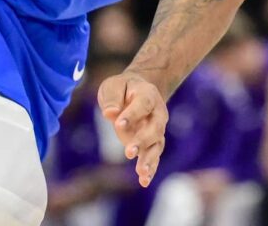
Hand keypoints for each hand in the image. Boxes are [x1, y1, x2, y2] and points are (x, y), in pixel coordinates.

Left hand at [98, 72, 167, 187]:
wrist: (137, 90)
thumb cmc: (122, 88)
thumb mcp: (113, 85)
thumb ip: (112, 98)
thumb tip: (109, 113)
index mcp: (148, 95)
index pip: (142, 105)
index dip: (132, 115)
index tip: (118, 124)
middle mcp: (157, 113)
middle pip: (155, 128)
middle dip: (142, 141)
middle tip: (128, 152)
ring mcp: (157, 129)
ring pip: (157, 145)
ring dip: (149, 159)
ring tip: (141, 173)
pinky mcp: (152, 143)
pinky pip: (154, 157)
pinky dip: (150, 169)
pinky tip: (144, 181)